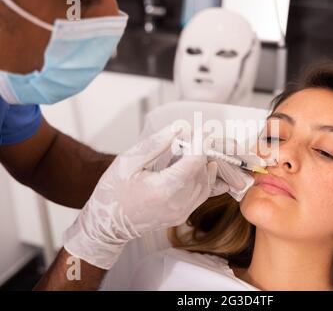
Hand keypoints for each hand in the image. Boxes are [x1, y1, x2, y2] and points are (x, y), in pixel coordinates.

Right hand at [62, 126, 244, 268]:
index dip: (201, 142)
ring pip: (205, 184)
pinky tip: (199, 166)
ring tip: (189, 150)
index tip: (201, 129)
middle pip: (201, 172)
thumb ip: (155, 144)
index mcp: (163, 190)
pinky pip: (201, 195)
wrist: (106, 224)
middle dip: (199, 152)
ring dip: (202, 165)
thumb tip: (180, 129)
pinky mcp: (182, 216)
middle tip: (190, 137)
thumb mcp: (128, 161)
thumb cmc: (113, 191)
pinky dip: (203, 179)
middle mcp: (177, 205)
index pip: (194, 161)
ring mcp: (181, 213)